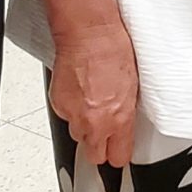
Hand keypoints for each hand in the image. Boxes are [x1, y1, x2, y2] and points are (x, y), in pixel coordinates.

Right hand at [50, 11, 139, 169]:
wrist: (89, 33)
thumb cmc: (114, 51)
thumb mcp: (133, 87)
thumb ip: (125, 114)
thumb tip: (123, 125)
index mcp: (119, 119)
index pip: (117, 157)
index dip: (117, 154)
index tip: (118, 151)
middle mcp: (95, 123)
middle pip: (93, 155)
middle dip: (99, 147)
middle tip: (103, 132)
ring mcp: (74, 115)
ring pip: (77, 135)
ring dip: (84, 126)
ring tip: (92, 104)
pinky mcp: (58, 105)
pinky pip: (65, 117)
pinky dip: (71, 108)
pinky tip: (80, 92)